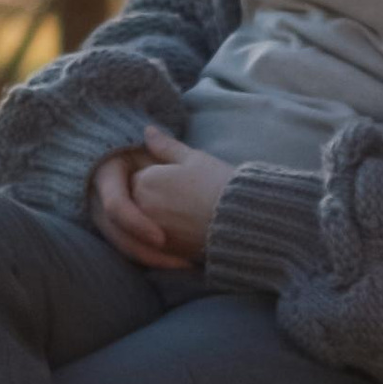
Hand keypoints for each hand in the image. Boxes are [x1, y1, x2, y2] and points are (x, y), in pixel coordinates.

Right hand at [92, 145, 180, 268]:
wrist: (115, 160)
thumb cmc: (135, 148)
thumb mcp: (149, 146)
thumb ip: (158, 145)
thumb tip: (150, 132)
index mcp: (105, 176)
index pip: (116, 207)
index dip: (137, 224)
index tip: (161, 238)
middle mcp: (98, 202)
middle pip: (120, 237)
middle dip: (149, 253)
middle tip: (182, 262)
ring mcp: (104, 219)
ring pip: (125, 248)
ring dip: (155, 261)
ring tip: (186, 265)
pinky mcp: (115, 230)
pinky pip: (131, 249)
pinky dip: (153, 259)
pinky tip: (178, 263)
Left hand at [128, 123, 232, 263]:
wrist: (243, 221)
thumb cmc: (219, 184)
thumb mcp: (194, 158)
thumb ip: (165, 145)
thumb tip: (147, 130)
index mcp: (145, 180)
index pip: (140, 178)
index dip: (161, 178)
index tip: (182, 181)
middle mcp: (141, 207)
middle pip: (139, 201)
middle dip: (157, 199)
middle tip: (187, 198)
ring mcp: (149, 233)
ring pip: (146, 224)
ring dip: (162, 219)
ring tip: (190, 215)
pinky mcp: (162, 253)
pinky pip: (156, 244)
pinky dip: (168, 238)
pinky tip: (190, 232)